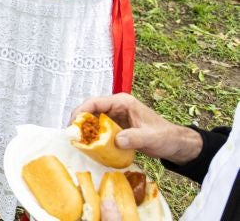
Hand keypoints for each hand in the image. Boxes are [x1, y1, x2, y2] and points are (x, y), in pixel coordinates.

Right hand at [71, 93, 202, 164]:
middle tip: (72, 135)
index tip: (73, 124)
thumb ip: (134, 138)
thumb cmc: (165, 137)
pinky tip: (90, 146)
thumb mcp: (151, 138)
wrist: (175, 144)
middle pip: (91, 110)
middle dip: (80, 122)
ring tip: (78, 142)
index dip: (81, 111)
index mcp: (122, 102)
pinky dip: (93, 137)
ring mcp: (115, 117)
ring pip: (93, 120)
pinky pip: (100, 130)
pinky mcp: (116, 127)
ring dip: (85, 130)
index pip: (95, 102)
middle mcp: (116, 107)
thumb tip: (116, 141)